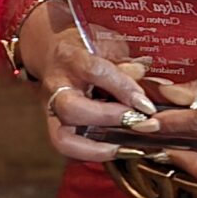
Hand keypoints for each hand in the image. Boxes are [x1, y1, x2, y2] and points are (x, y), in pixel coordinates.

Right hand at [25, 1, 165, 165]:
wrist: (52, 50)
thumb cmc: (86, 45)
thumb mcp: (107, 42)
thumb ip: (124, 62)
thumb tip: (142, 78)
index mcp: (71, 57)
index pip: (95, 72)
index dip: (123, 89)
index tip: (146, 105)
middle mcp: (56, 85)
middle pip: (72, 109)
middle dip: (109, 119)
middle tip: (139, 124)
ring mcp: (50, 109)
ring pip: (63, 138)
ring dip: (97, 149)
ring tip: (127, 148)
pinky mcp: (52, 126)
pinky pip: (68, 149)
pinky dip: (93, 155)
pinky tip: (119, 150)